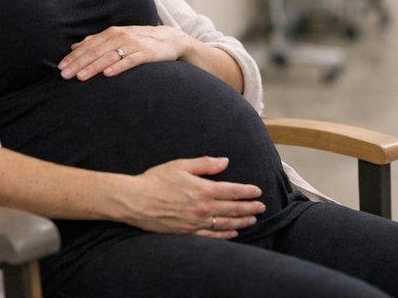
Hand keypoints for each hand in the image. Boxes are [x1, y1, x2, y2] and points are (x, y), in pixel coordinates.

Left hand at [58, 25, 192, 80]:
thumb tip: (75, 47)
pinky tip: (108, 74)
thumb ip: (97, 41)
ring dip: (93, 67)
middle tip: (64, 75)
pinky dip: (118, 66)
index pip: (88, 45)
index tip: (60, 67)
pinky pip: (130, 61)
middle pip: (95, 51)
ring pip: (109, 56)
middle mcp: (121, 36)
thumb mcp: (119, 37)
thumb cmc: (141, 40)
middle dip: (78, 63)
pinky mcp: (147, 53)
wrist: (171, 39)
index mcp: (112, 32)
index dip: (74, 56)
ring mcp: (134, 44)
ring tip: (80, 77)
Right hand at [123, 157, 264, 238]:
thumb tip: (225, 162)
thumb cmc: (156, 180)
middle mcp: (203, 208)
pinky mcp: (187, 232)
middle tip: (261, 207)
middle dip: (250, 208)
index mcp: (203, 189)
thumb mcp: (181, 165)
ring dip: (242, 222)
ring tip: (253, 220)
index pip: (233, 191)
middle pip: (233, 208)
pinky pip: (212, 236)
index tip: (258, 192)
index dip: (247, 192)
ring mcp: (196, 222)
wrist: (135, 201)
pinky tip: (234, 233)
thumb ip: (205, 164)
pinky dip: (225, 235)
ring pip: (225, 223)